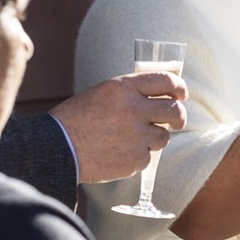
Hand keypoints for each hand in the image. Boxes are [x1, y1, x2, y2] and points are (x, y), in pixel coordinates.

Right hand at [53, 71, 187, 184]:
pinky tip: (117, 153)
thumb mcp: (103, 94)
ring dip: (153, 138)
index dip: (179, 87)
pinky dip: (137, 156)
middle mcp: (134, 109)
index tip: (181, 94)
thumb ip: (131, 94)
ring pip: (163, 136)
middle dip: (179, 116)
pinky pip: (148, 157)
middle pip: (174, 110)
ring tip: (129, 140)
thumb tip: (161, 96)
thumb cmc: (77, 119)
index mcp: (124, 88)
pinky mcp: (136, 159)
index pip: (165, 81)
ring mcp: (137, 136)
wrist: (57, 148)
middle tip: (176, 121)